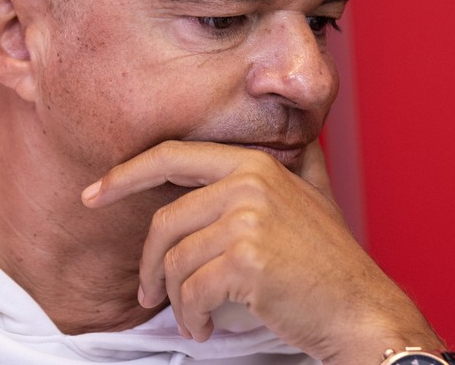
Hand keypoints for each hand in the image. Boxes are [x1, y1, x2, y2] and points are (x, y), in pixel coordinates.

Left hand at [81, 140, 441, 363]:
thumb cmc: (332, 263)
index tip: (93, 194)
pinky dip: (192, 318)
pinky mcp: (246, 261)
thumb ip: (287, 163)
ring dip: (176, 301)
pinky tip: (208, 326)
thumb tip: (285, 128)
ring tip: (197, 316)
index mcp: (254, 163)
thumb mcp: (312, 195)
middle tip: (149, 293)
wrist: (361, 309)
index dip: (124, 174)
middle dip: (148, 265)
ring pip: (174, 262)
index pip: (170, 156)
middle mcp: (250, 182)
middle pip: (164, 221)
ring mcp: (249, 219)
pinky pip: (190, 292)